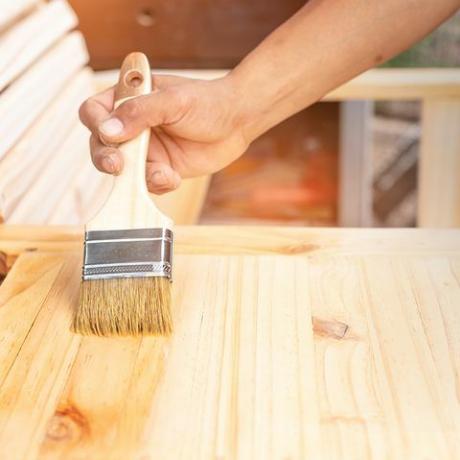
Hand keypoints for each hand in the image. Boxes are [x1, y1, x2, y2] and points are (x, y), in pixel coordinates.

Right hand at [79, 74, 248, 193]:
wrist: (237, 123)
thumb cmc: (207, 102)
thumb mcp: (174, 101)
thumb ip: (141, 112)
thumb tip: (107, 131)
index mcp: (129, 99)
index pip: (94, 112)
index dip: (95, 125)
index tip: (108, 136)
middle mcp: (131, 126)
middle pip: (100, 145)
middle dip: (106, 158)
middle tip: (117, 166)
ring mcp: (145, 150)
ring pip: (122, 170)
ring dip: (137, 177)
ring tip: (163, 173)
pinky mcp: (160, 168)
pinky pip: (146, 183)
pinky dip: (157, 184)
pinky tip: (174, 177)